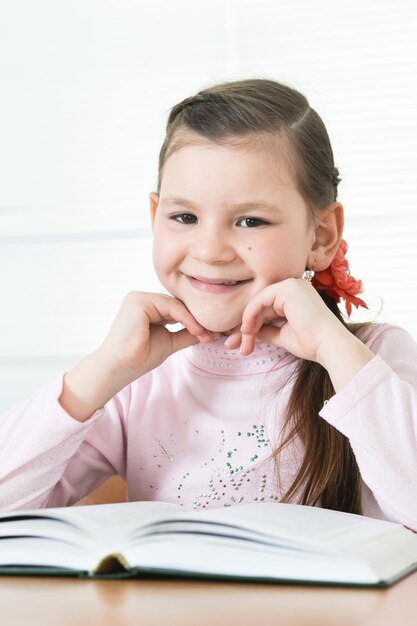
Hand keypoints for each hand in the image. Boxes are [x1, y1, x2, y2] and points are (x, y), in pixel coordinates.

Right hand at [59, 292, 212, 420]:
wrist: (119, 368)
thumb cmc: (138, 358)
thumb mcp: (169, 342)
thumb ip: (187, 334)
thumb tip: (210, 332)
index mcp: (146, 308)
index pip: (176, 308)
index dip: (194, 320)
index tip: (212, 333)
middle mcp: (141, 299)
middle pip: (177, 305)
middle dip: (197, 319)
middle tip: (214, 333)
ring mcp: (138, 298)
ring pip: (175, 305)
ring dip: (193, 320)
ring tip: (205, 334)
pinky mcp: (138, 301)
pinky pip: (170, 306)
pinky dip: (185, 318)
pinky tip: (196, 330)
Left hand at [225, 278, 348, 363]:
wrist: (328, 345)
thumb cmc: (312, 343)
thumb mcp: (282, 335)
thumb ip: (265, 330)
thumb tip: (247, 331)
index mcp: (295, 296)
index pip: (266, 308)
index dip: (252, 325)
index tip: (242, 344)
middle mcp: (293, 286)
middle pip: (260, 306)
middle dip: (246, 327)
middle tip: (235, 346)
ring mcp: (290, 285)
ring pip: (257, 304)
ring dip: (247, 325)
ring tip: (243, 344)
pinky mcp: (287, 288)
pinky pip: (259, 301)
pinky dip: (250, 316)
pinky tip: (247, 331)